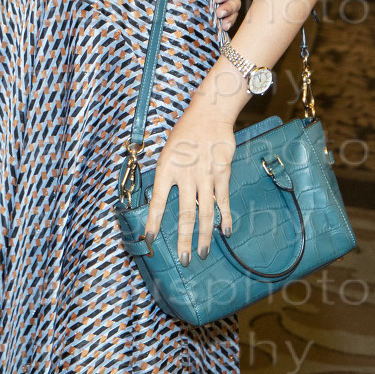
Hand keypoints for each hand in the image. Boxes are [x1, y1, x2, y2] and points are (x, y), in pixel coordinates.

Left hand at [142, 104, 234, 265]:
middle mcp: (185, 175)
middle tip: (184, 258)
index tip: (148, 238)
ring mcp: (205, 176)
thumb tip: (163, 199)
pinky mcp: (222, 174)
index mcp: (166, 168)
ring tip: (202, 253)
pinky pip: (223, 201)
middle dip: (183, 239)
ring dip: (204, 235)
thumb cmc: (185, 133)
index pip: (157, 200)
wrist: (209, 114)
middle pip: (184, 213)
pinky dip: (225, 217)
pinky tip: (226, 231)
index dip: (152, 221)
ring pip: (205, 212)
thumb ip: (168, 175)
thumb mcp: (168, 151)